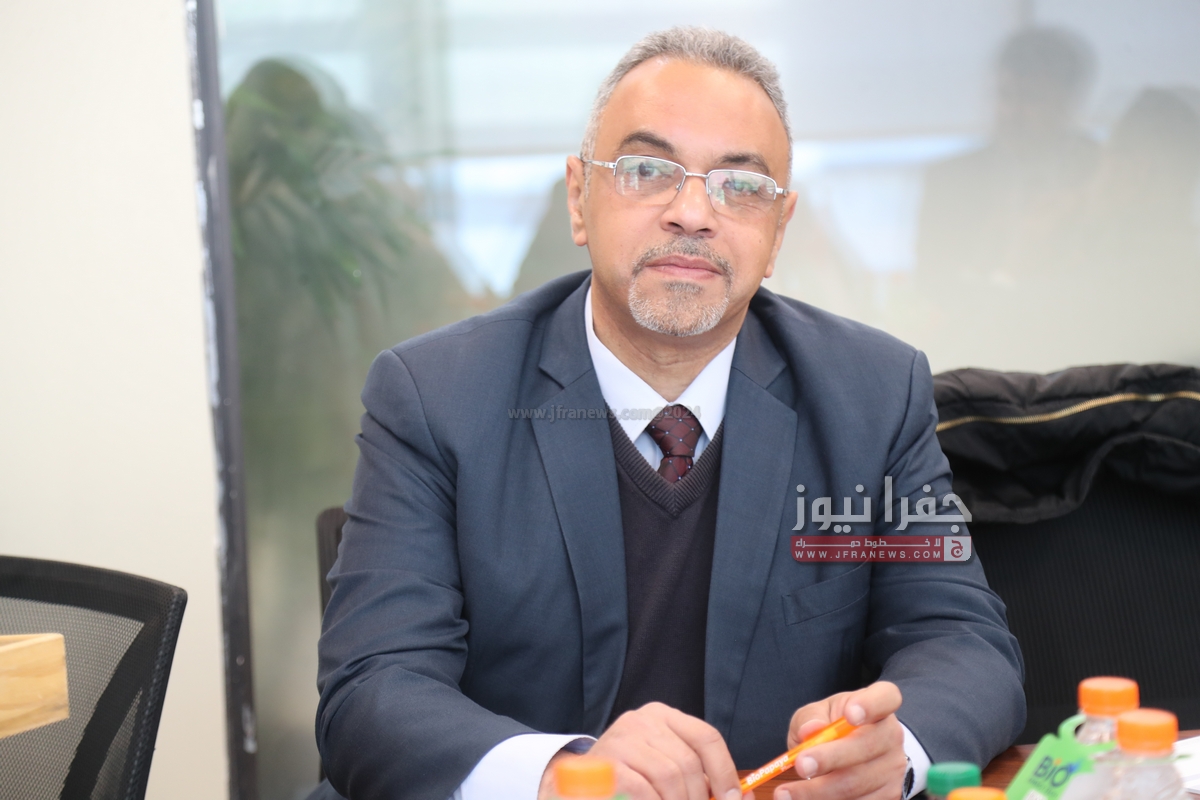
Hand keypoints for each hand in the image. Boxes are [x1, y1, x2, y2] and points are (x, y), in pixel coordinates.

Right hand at [538, 702, 748, 799]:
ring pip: (670, 776)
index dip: (725, 772)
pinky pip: (644, 788)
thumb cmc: (630, 776)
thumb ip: (698, 777)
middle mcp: (643, 719)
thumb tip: (740, 796)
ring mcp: (623, 737)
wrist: (576, 783)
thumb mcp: (664, 768)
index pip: (707, 737)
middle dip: (698, 798)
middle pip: (689, 762)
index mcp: (663, 716)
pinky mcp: (608, 761)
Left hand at [774, 681, 906, 799]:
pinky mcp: (889, 796)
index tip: (850, 715)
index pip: (885, 698)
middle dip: (830, 758)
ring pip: (857, 783)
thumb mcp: (821, 712)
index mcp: (879, 703)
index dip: (870, 705)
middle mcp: (892, 735)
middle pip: (866, 746)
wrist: (859, 751)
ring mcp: (893, 768)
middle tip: (800, 765)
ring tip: (787, 793)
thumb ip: (811, 717)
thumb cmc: (836, 726)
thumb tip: (810, 730)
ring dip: (818, 791)